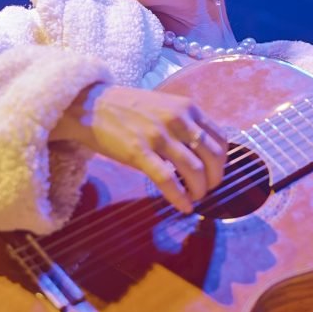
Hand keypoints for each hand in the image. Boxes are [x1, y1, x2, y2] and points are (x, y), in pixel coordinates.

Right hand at [51, 84, 226, 212]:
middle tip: (208, 189)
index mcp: (187, 108)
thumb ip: (186, 122)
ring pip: (194, 170)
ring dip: (199, 190)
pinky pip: (167, 179)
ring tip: (195, 198)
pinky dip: (179, 197)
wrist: (90, 105)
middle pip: (213, 157)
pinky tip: (183, 206)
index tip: (215, 172)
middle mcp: (177, 120)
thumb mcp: (165, 105)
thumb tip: (203, 149)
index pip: (220, 138)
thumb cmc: (128, 108)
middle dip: (215, 179)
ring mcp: (158, 136)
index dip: (223, 161)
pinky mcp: (139, 152)